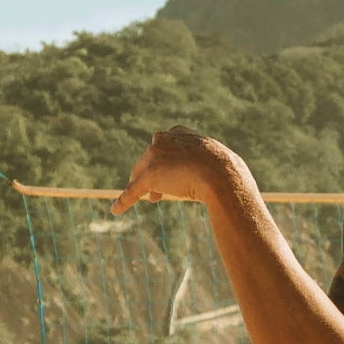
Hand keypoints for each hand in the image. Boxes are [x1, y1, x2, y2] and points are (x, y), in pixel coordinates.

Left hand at [112, 128, 242, 214]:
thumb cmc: (227, 170)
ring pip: (142, 174)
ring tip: (153, 200)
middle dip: (154, 174)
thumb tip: (223, 177)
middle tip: (161, 190)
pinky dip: (124, 201)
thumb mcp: (219, 161)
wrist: (222, 175)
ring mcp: (155, 157)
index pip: (165, 144)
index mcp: (179, 132)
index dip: (166, 159)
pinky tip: (116, 211)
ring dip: (144, 187)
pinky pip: (133, 190)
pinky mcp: (149, 176)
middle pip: (150, 159)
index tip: (170, 169)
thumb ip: (209, 164)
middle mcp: (163, 139)